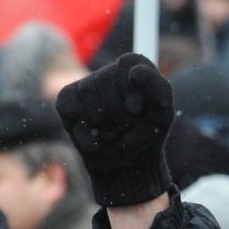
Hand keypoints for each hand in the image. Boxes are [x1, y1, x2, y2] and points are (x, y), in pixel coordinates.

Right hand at [55, 53, 175, 206]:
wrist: (127, 165)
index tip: (137, 110)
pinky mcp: (67, 100)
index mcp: (134, 66)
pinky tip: (97, 140)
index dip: (130, 89)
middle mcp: (109, 72)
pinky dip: (85, 134)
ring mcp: (86, 85)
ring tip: (114, 134)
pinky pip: (71, 112)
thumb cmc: (146, 135)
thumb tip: (136, 71)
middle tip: (127, 128)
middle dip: (118, 114)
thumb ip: (156, 88)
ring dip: (104, 126)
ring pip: (88, 97)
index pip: (126, 63)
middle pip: (104, 81)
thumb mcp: (162, 113)